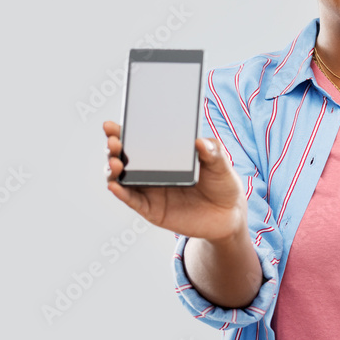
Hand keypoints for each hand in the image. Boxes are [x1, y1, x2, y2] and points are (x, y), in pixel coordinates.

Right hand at [103, 120, 246, 241]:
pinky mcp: (151, 209)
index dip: (122, 131)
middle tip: (114, 140)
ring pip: (121, 178)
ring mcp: (149, 189)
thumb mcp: (220, 164)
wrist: (228, 214)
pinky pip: (132, 200)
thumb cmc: (222, 183)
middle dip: (114, 146)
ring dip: (112, 169)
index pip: (138, 138)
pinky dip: (121, 193)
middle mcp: (152, 170)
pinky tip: (115, 186)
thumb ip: (213, 151)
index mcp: (165, 153)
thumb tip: (200, 141)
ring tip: (115, 161)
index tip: (111, 124)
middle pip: (123, 156)